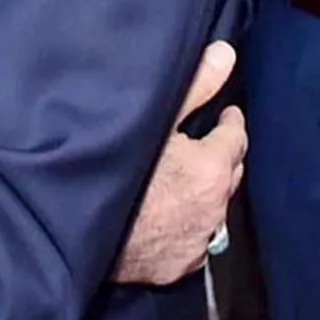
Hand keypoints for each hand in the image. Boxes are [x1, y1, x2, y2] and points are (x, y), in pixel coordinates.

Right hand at [114, 42, 246, 284]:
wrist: (83, 228)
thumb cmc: (115, 166)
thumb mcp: (152, 118)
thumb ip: (193, 87)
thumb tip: (226, 53)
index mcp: (211, 169)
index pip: (235, 138)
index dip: (231, 122)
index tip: (228, 113)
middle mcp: (214, 208)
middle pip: (229, 174)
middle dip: (222, 156)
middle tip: (207, 142)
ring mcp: (197, 241)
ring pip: (213, 209)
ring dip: (206, 192)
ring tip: (187, 179)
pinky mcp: (179, 266)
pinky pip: (194, 239)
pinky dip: (189, 224)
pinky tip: (172, 216)